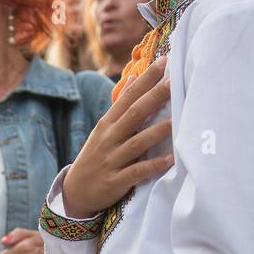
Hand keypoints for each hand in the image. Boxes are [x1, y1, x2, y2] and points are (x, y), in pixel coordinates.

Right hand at [62, 57, 174, 218]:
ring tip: (178, 119)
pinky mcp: (116, 181)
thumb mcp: (103, 130)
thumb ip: (120, 106)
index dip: (146, 80)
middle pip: (134, 115)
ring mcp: (112, 160)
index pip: (128, 97)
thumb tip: (135, 78)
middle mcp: (109, 139)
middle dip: (154, 97)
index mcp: (107, 124)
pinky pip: (137, 172)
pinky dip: (153, 165)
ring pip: (137, 143)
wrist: (75, 192)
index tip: (163, 62)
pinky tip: (170, 159)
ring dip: (158, 131)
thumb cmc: (95, 157)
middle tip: (173, 82)